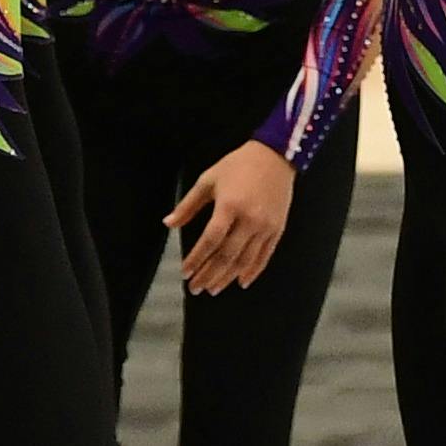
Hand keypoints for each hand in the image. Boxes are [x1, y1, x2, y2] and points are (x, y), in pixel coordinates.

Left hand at [165, 143, 296, 291]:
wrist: (275, 156)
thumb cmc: (238, 165)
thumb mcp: (208, 179)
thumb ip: (188, 205)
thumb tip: (169, 223)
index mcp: (230, 205)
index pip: (210, 240)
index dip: (196, 259)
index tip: (185, 272)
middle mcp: (249, 219)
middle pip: (227, 255)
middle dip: (209, 274)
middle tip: (195, 288)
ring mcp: (265, 226)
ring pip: (245, 260)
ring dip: (227, 277)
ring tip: (213, 289)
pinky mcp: (277, 229)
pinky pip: (264, 256)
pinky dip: (252, 271)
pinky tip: (241, 282)